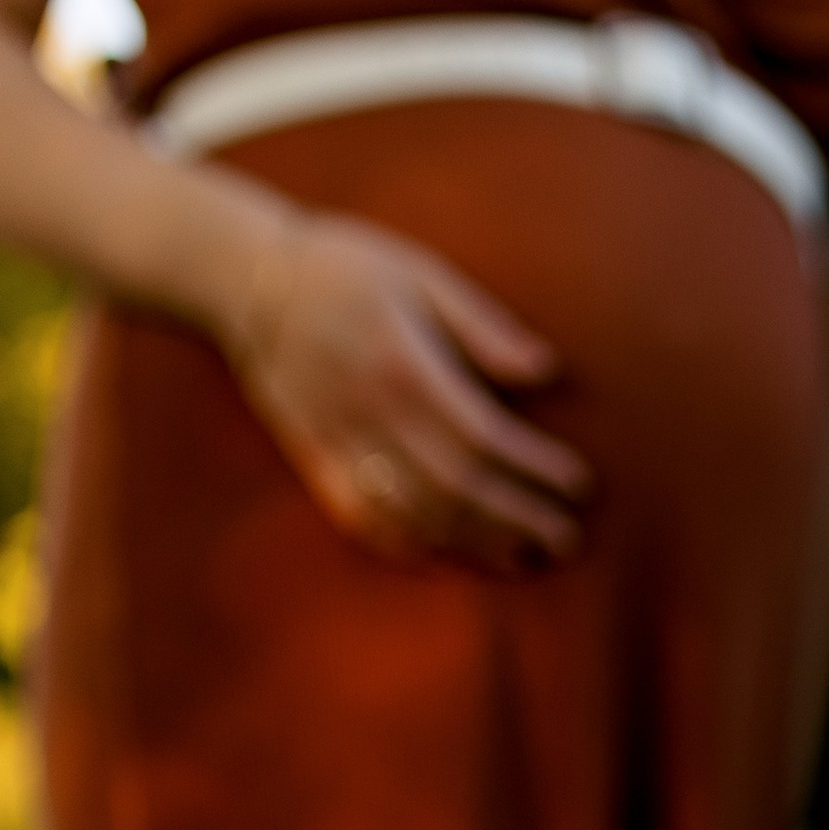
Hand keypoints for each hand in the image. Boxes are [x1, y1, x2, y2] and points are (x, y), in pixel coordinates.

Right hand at [220, 210, 592, 570]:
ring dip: (478, 545)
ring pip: (417, 515)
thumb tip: (546, 370)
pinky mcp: (316, 463)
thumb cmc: (348, 269)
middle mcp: (370, 413)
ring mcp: (339, 445)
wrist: (248, 282)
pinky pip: (368, 522)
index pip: (484, 436)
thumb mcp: (420, 274)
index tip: (580, 484)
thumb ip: (482, 325)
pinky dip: (414, 549)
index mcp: (402, 365)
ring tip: (527, 558)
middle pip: (458, 487)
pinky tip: (454, 560)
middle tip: (567, 537)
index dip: (535, 468)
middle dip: (519, 519)